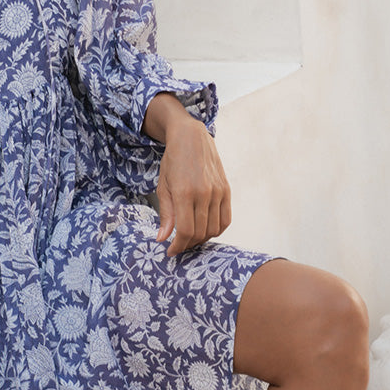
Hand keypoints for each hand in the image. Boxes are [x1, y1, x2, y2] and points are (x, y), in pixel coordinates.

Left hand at [154, 115, 231, 257]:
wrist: (192, 138)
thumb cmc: (173, 162)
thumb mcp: (163, 187)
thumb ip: (165, 214)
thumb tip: (162, 239)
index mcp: (185, 193)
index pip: (185, 231)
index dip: (178, 246)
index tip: (171, 251)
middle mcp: (204, 194)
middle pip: (200, 233)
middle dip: (187, 245)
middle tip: (178, 246)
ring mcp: (218, 192)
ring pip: (213, 229)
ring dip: (202, 239)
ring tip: (190, 238)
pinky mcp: (227, 190)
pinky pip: (225, 219)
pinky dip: (216, 230)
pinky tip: (205, 231)